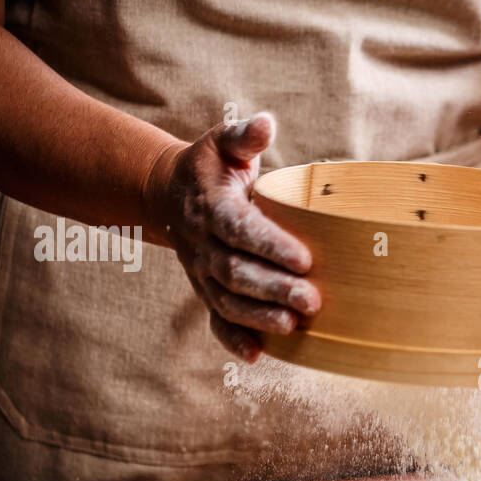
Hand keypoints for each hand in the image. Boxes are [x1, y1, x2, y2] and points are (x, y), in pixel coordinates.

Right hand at [144, 113, 317, 361]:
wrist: (168, 196)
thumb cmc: (210, 168)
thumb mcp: (221, 144)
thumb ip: (242, 137)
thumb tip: (266, 123)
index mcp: (213, 208)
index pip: (241, 229)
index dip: (271, 245)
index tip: (305, 258)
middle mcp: (204, 245)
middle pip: (237, 272)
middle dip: (274, 289)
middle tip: (312, 301)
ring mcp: (203, 273)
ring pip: (227, 301)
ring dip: (259, 318)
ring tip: (293, 327)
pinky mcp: (207, 292)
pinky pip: (216, 320)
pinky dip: (233, 340)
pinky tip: (258, 356)